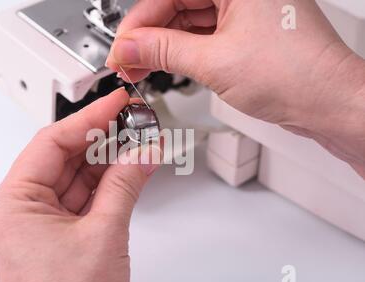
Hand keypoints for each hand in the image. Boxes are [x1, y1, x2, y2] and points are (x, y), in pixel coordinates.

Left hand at [0, 89, 159, 281]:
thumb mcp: (104, 235)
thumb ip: (125, 184)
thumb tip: (144, 152)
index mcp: (11, 204)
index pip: (52, 143)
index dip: (88, 118)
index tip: (115, 101)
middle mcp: (18, 211)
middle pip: (64, 158)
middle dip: (102, 140)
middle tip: (133, 121)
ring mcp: (37, 223)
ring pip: (75, 177)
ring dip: (107, 162)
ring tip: (138, 143)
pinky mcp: (55, 234)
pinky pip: (81, 198)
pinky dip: (106, 185)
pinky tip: (128, 169)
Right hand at [107, 0, 364, 175]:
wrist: (327, 103)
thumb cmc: (295, 74)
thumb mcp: (214, 62)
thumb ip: (164, 51)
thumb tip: (130, 47)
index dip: (140, 22)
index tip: (123, 47)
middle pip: (178, 5)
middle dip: (149, 36)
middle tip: (129, 62)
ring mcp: (245, 11)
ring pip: (189, 22)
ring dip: (164, 46)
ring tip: (142, 70)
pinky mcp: (247, 33)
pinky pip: (205, 36)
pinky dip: (183, 52)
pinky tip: (166, 66)